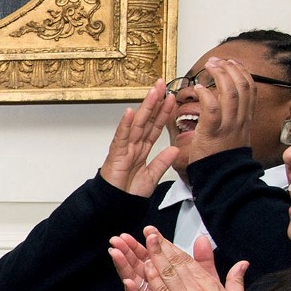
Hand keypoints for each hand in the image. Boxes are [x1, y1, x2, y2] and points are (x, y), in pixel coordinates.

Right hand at [98, 80, 178, 194]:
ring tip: (152, 92)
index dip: (164, 113)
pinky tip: (130, 113)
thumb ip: (162, 162)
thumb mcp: (152, 177)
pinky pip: (121, 137)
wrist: (115, 206)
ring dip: (145, 107)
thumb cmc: (128, 193)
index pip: (155, 127)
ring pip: (137, 124)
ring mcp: (124, 148)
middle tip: (162, 84)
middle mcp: (134, 145)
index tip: (172, 98)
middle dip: (155, 102)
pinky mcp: (116, 155)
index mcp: (142, 150)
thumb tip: (174, 149)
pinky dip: (125, 125)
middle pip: (146, 120)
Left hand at [176, 56, 258, 167]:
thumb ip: (234, 118)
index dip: (242, 72)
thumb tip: (226, 103)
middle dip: (230, 69)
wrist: (222, 178)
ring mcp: (228, 126)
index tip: (231, 62)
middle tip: (216, 60)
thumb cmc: (222, 158)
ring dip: (219, 76)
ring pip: (230, 94)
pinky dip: (206, 96)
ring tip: (209, 67)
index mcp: (245, 119)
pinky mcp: (212, 133)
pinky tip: (198, 89)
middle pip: (242, 86)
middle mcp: (240, 120)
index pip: (250, 88)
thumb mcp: (235, 134)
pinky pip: (212, 110)